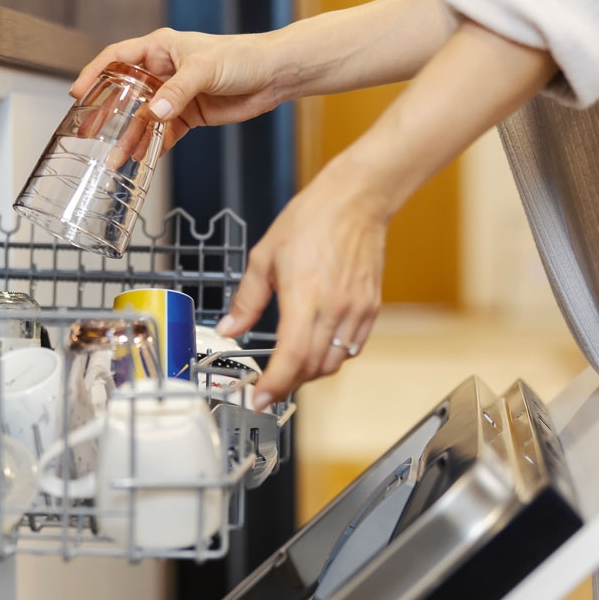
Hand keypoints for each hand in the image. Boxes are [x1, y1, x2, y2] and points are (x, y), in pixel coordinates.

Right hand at [70, 28, 288, 149]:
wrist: (273, 75)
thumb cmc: (241, 57)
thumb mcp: (204, 69)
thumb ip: (177, 92)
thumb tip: (154, 113)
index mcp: (161, 49)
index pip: (118, 58)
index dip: (95, 74)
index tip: (78, 93)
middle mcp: (164, 71)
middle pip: (127, 93)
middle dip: (108, 114)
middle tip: (90, 134)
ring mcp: (175, 95)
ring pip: (144, 118)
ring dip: (130, 137)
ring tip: (115, 157)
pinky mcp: (189, 115)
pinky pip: (164, 133)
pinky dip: (153, 146)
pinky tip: (142, 159)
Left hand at [215, 167, 389, 409]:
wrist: (356, 201)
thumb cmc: (312, 220)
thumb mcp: (264, 257)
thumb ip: (246, 300)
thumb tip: (229, 329)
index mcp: (304, 297)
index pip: (291, 359)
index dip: (274, 385)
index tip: (259, 399)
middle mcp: (334, 309)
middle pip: (311, 368)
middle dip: (287, 384)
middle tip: (267, 387)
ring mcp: (356, 311)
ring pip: (333, 363)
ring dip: (309, 374)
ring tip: (289, 371)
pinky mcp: (370, 308)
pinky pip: (352, 348)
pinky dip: (332, 357)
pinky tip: (316, 349)